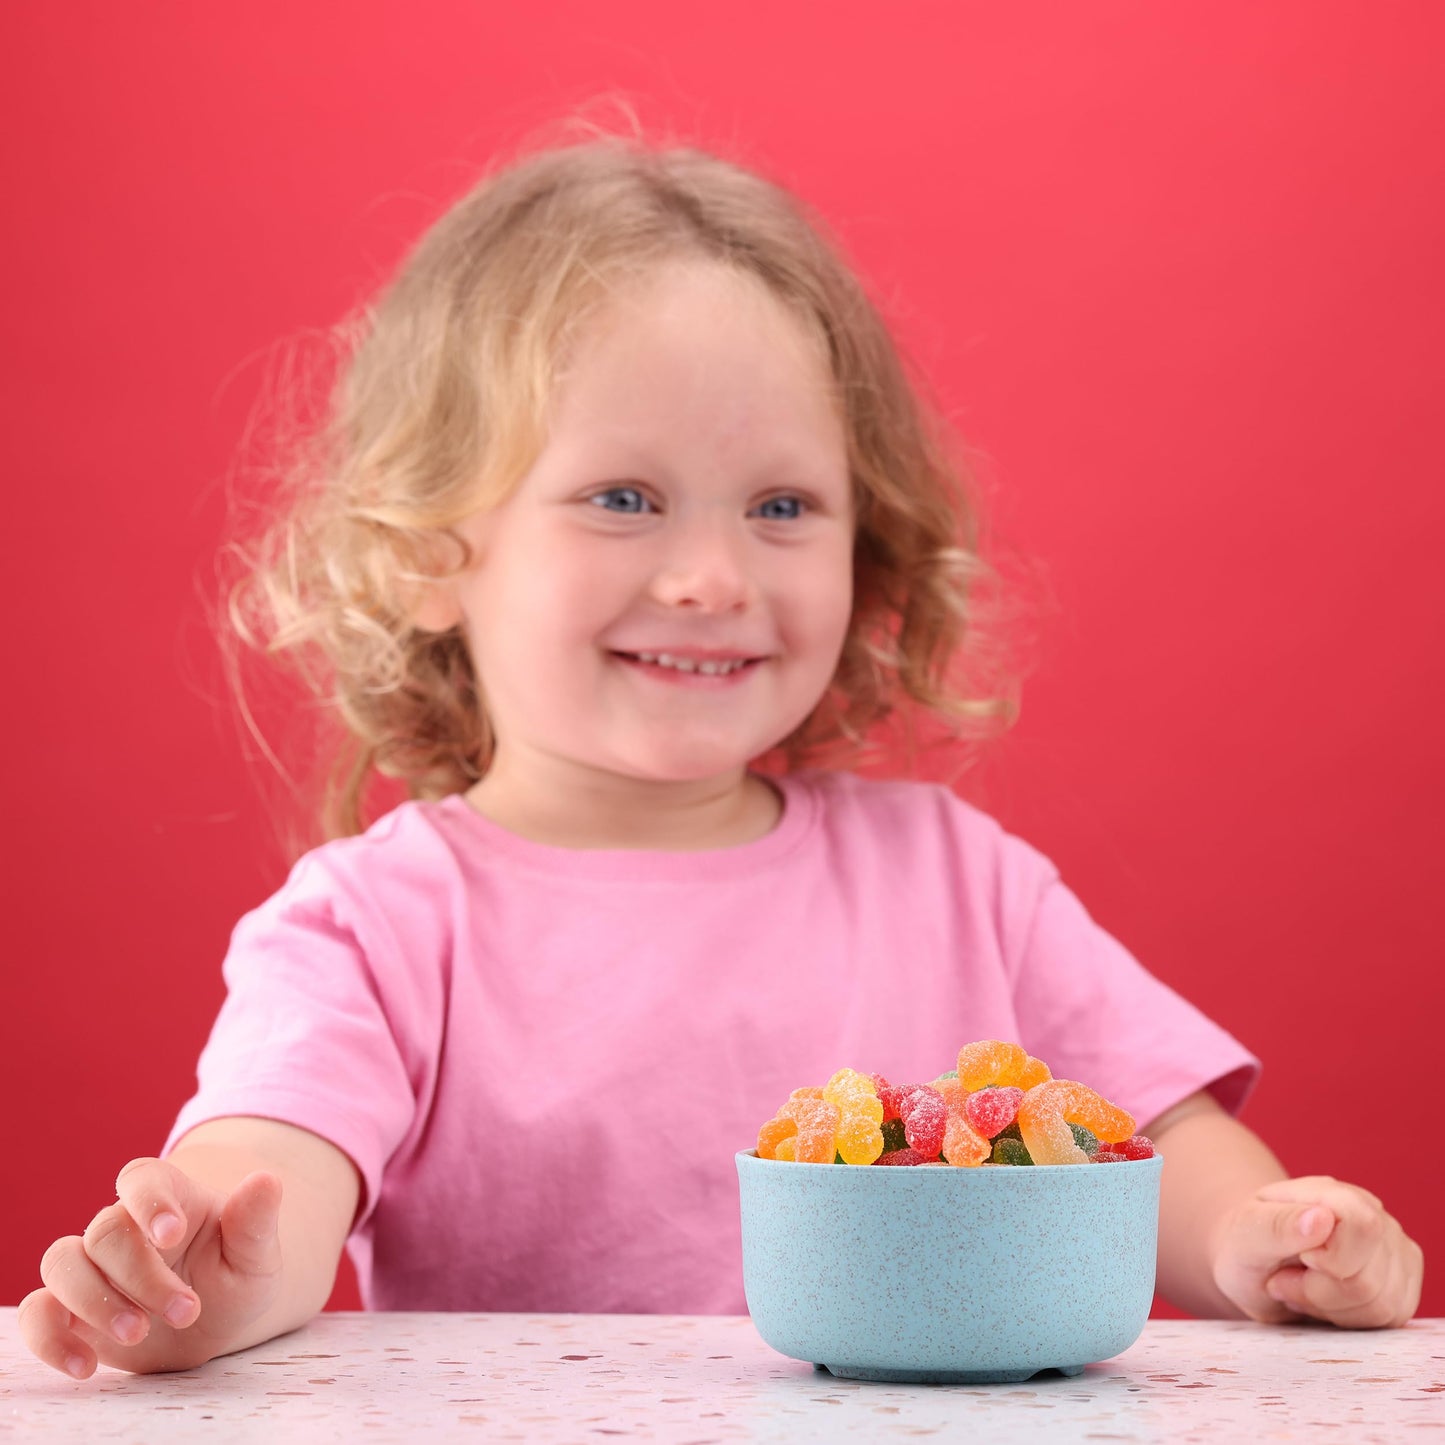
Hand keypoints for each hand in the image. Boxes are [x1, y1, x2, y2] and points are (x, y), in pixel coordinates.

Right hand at [19, 1156, 283, 1377]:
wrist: (218, 1318)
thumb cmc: (237, 1273)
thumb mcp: (257, 1254)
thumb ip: (256, 1220)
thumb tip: (267, 1179)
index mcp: (172, 1198)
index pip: (143, 1178)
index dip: (149, 1201)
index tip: (171, 1234)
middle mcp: (125, 1225)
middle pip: (106, 1231)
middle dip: (142, 1275)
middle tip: (187, 1312)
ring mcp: (95, 1267)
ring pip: (62, 1262)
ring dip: (93, 1301)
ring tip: (137, 1334)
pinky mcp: (73, 1310)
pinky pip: (38, 1313)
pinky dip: (50, 1339)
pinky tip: (85, 1366)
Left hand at [1211, 1174, 1422, 1327]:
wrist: (1254, 1266)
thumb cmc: (1246, 1245)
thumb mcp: (1244, 1234)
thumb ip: (1278, 1225)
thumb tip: (1324, 1218)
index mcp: (1335, 1193)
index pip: (1363, 1226)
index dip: (1332, 1257)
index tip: (1299, 1258)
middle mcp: (1374, 1217)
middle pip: (1369, 1278)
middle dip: (1319, 1292)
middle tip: (1284, 1280)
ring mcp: (1392, 1253)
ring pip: (1382, 1305)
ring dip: (1331, 1309)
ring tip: (1300, 1288)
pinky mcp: (1400, 1287)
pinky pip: (1389, 1319)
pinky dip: (1349, 1320)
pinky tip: (1323, 1302)